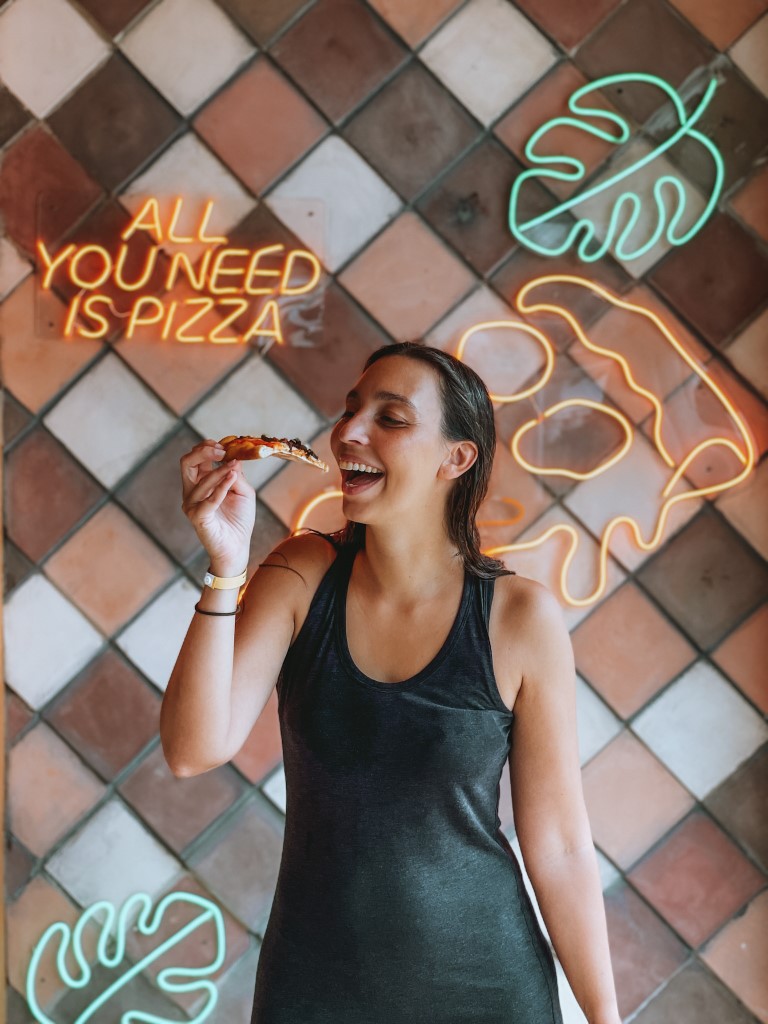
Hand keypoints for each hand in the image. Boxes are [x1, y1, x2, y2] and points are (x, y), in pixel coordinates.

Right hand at [180, 439, 254, 570]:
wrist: (237, 547)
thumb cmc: (238, 520)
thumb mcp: (242, 491)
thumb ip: (236, 475)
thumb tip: (234, 457)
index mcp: (199, 483)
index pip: (195, 459)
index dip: (207, 447)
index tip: (223, 445)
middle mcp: (191, 492)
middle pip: (186, 463)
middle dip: (203, 452)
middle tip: (221, 450)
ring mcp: (191, 505)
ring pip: (201, 480)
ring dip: (219, 471)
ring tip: (234, 467)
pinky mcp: (198, 517)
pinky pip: (208, 499)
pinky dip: (221, 487)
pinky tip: (232, 477)